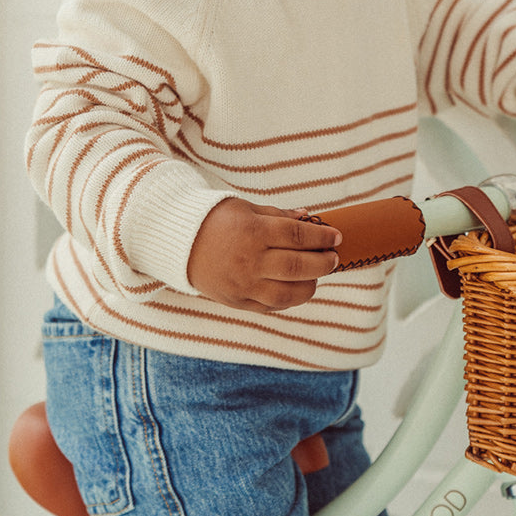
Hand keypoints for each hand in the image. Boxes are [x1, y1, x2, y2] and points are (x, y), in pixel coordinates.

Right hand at [187, 198, 341, 312]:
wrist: (178, 243)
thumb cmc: (216, 220)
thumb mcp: (247, 209)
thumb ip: (280, 215)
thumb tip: (311, 218)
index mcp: (253, 231)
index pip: (298, 236)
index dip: (322, 237)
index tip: (336, 237)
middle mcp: (249, 260)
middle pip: (298, 267)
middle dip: (323, 263)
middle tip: (333, 258)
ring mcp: (243, 284)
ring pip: (288, 294)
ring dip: (310, 286)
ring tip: (316, 276)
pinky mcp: (237, 301)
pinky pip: (271, 307)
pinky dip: (289, 300)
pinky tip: (296, 289)